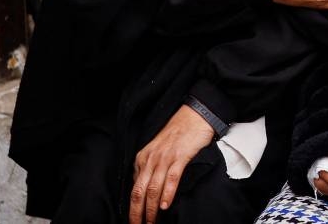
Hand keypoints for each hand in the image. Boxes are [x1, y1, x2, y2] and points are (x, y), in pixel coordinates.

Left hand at [129, 105, 213, 223]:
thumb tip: (145, 188)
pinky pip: (171, 179)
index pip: (133, 188)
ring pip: (153, 188)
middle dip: (137, 213)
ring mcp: (164, 158)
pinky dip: (167, 194)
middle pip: (139, 191)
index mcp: (142, 158)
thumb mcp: (157, 150)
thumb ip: (150, 167)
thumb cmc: (178, 133)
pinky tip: (165, 206)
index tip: (135, 220)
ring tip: (152, 222)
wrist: (194, 115)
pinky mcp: (180, 156)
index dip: (132, 207)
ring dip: (151, 210)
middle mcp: (150, 159)